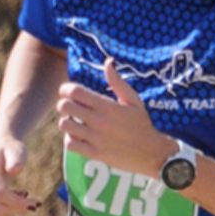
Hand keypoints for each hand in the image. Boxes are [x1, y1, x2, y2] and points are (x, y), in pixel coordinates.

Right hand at [0, 137, 39, 215]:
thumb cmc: (11, 149)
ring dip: (13, 209)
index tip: (36, 202)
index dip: (18, 202)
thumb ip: (16, 159)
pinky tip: (15, 196)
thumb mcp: (18, 151)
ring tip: (24, 195)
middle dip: (17, 208)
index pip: (1, 193)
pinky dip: (6, 208)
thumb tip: (13, 170)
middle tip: (35, 204)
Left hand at [54, 58, 172, 175]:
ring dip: (66, 121)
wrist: (151, 153)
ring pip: (65, 125)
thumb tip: (108, 62)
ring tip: (74, 122)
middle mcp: (99, 121)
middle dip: (63, 104)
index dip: (66, 89)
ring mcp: (95, 138)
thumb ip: (117, 82)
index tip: (67, 91)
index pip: (75, 92)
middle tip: (70, 106)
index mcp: (107, 106)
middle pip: (65, 107)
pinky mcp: (94, 153)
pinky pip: (70, 144)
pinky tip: (78, 136)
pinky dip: (70, 139)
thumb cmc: (141, 123)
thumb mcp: (133, 100)